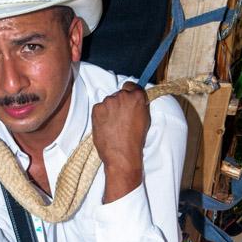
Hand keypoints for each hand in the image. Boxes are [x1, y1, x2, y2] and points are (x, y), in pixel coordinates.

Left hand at [91, 82, 149, 202]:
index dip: (129, 93)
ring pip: (108, 102)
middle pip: (119, 94)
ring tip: (113, 125)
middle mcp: (122, 96)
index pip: (131, 85)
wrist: (122, 155)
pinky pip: (99, 109)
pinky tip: (106, 126)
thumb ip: (139, 106)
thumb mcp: (145, 119)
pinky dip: (101, 115)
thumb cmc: (135, 140)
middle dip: (119, 103)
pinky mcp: (97, 109)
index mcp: (137, 97)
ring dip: (110, 109)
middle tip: (121, 117)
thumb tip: (135, 101)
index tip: (128, 101)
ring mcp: (108, 102)